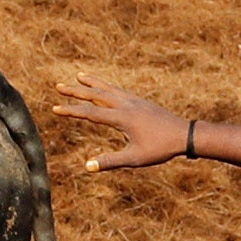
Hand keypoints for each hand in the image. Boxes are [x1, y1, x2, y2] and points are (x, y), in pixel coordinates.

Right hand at [49, 78, 191, 170]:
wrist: (184, 135)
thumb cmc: (160, 148)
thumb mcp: (134, 158)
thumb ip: (110, 161)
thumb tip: (87, 166)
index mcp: (123, 118)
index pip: (91, 113)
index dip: (71, 111)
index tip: (55, 108)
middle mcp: (126, 105)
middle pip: (96, 95)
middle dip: (76, 91)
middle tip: (58, 85)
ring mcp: (134, 101)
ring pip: (108, 88)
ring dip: (91, 82)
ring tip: (79, 75)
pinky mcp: (140, 102)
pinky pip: (118, 90)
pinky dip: (107, 86)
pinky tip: (104, 87)